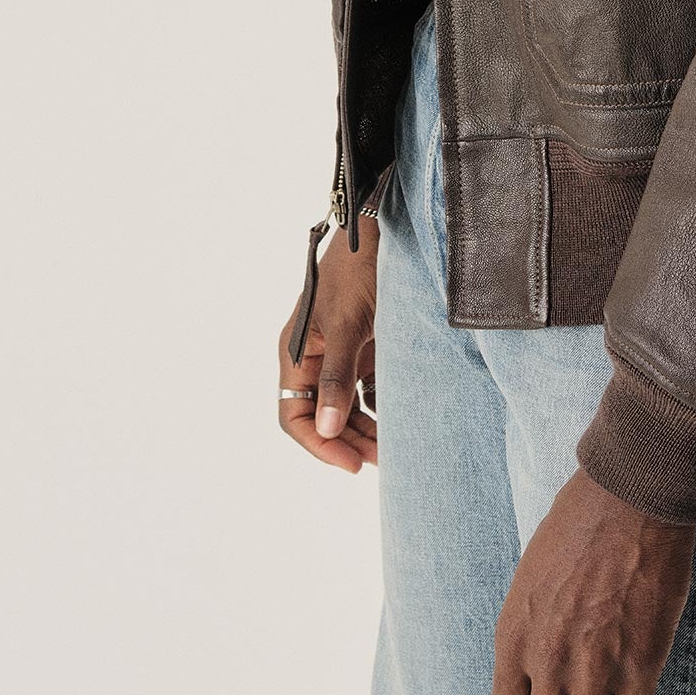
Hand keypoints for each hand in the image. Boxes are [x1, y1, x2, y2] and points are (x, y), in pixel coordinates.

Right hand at [277, 216, 379, 472]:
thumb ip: (339, 377)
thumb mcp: (347, 325)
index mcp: (297, 354)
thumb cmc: (356, 271)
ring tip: (393, 449)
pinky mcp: (367, 349)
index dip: (318, 444)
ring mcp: (341, 355)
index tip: (350, 463)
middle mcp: (315, 359)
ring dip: (365, 430)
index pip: (294, 416)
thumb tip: (328, 429)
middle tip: (379, 461)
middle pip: (322, 417)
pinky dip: (381, 409)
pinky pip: (368, 391)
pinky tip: (401, 421)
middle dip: (347, 441)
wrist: (383, 231)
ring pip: (346, 408)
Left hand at [491, 468, 695, 694]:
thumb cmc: (579, 520)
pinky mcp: (639, 665)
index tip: (549, 691)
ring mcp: (593, 668)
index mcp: (514, 635)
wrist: (630, 496)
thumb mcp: (532, 575)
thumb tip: (542, 658)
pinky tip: (637, 686)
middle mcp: (546, 660)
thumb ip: (532, 625)